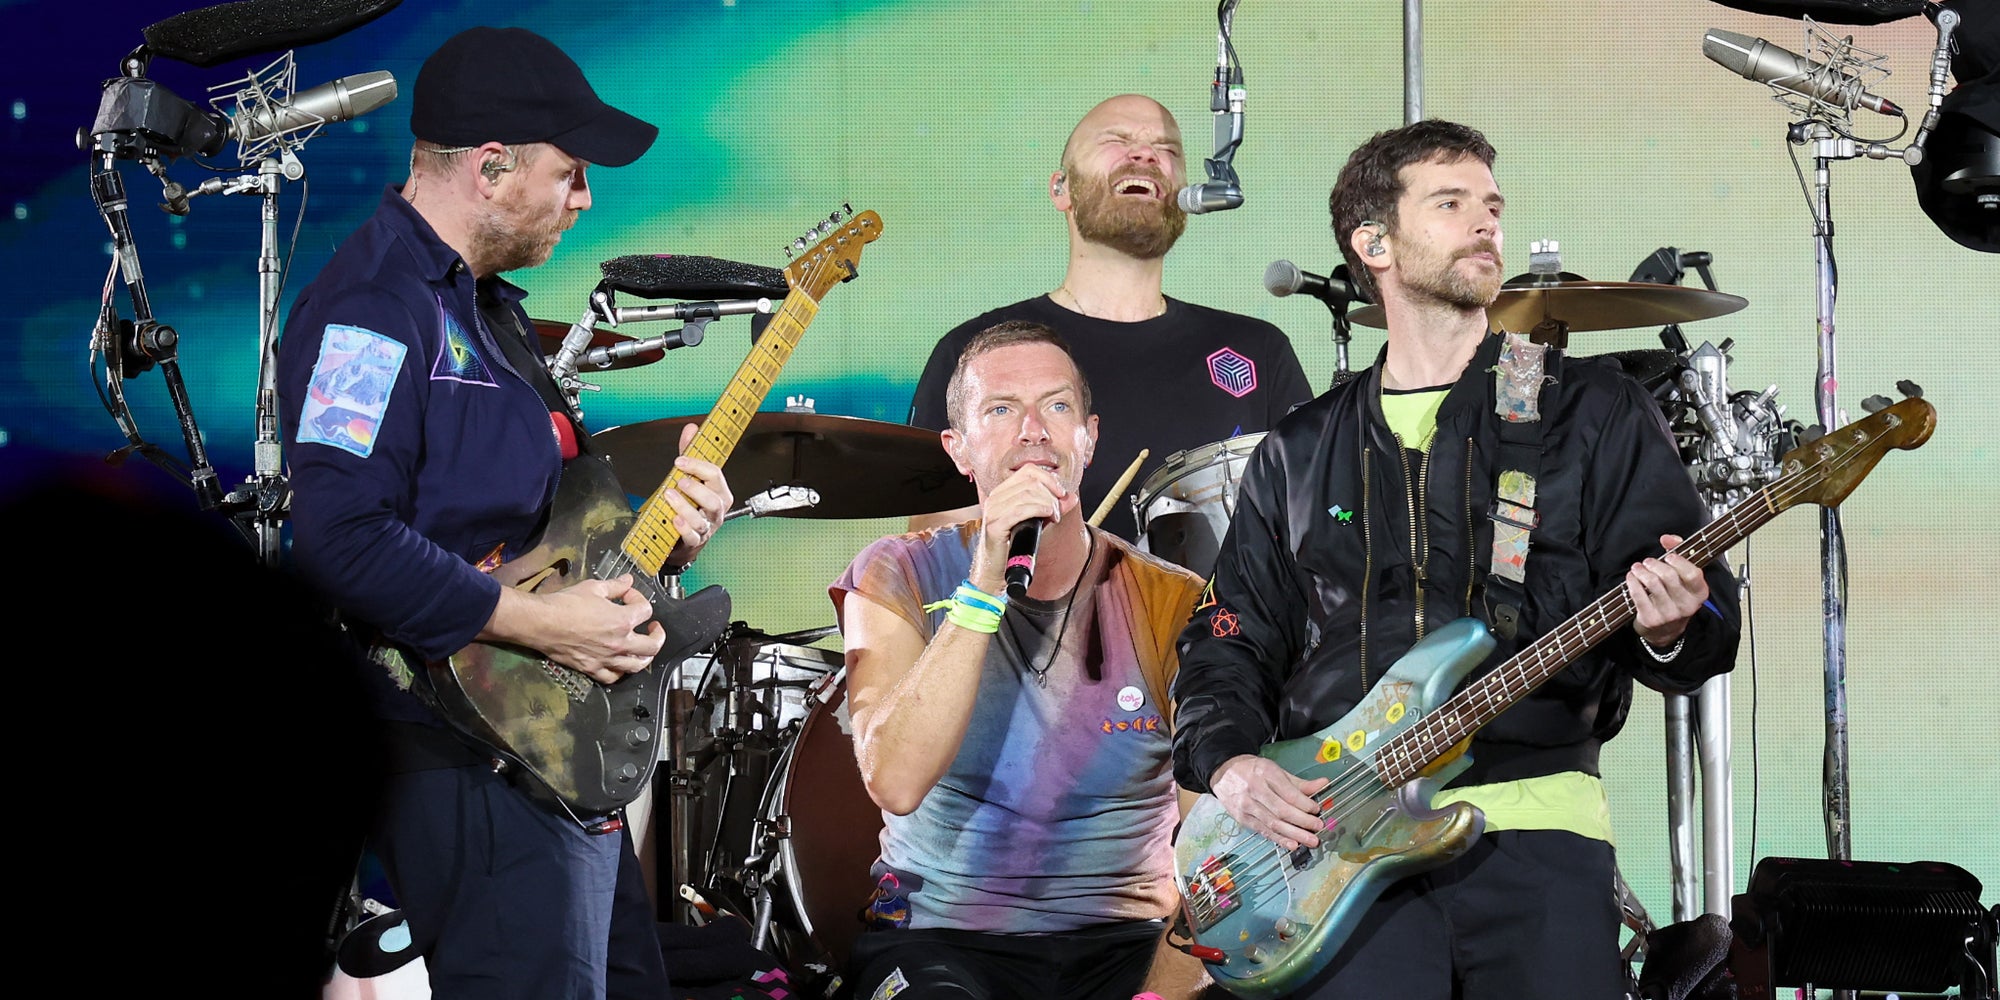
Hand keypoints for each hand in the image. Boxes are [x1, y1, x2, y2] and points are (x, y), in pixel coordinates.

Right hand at [519, 574, 664, 684]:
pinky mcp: (592, 668)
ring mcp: (607, 659)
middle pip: (652, 646)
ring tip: (644, 649)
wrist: (541, 622)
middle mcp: (619, 643)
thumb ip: (615, 586)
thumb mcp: (593, 588)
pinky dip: (620, 672)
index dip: (639, 599)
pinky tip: (620, 665)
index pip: (645, 611)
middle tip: (654, 629)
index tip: (628, 596)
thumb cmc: (565, 604)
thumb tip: (628, 581)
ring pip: (637, 665)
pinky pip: (613, 677)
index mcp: (622, 620)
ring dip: (644, 656)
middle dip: (657, 635)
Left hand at [665, 422, 731, 562]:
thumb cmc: (691, 505)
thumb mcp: (691, 477)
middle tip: (679, 480)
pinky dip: (684, 529)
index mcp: (719, 492)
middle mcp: (716, 511)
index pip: (715, 476)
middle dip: (696, 489)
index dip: (698, 466)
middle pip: (713, 500)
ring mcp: (707, 527)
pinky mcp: (695, 541)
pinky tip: (674, 520)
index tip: (681, 460)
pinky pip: (693, 537)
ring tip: (669, 496)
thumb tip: (691, 429)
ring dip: (685, 507)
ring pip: (702, 519)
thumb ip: (691, 455)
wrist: (685, 538)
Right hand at [969, 464, 1077, 593]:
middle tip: (1057, 512)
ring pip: (1027, 494)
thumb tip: (1071, 497)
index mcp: (1002, 492)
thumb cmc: (1013, 546)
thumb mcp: (1037, 522)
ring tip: (1053, 518)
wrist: (994, 571)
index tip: (1061, 493)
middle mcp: (995, 497)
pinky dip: (1039, 510)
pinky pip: (1020, 509)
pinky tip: (1047, 517)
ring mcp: (993, 510)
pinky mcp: (995, 525)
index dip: (1049, 478)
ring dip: (1048, 504)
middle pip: (1030, 481)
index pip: (1028, 471)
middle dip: (1051, 495)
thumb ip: (1053, 507)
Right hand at [1209, 754, 1329, 850]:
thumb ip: (1299, 782)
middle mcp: (1255, 790)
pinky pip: (1263, 831)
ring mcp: (1247, 805)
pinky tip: (1292, 844)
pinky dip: (1279, 839)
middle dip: (1303, 821)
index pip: (1288, 793)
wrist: (1223, 772)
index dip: (1305, 804)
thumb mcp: (1276, 770)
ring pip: (1273, 823)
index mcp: (1266, 774)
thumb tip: (1323, 784)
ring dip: (1294, 834)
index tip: (1317, 810)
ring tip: (1310, 840)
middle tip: (1318, 827)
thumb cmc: (1252, 770)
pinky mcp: (1242, 818)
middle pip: (1282, 810)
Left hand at [1626, 533, 1708, 647]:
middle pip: (1669, 576)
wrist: (1666, 631)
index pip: (1693, 574)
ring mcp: (1669, 614)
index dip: (1679, 561)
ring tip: (1638, 568)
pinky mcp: (1651, 619)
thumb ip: (1679, 552)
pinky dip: (1632, 582)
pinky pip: (1638, 595)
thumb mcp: (1683, 578)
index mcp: (1699, 593)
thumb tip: (1667, 538)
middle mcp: (1687, 605)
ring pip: (1652, 583)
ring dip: (1641, 571)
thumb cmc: (1674, 597)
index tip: (1668, 556)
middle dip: (1655, 564)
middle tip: (1648, 562)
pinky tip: (1631, 577)